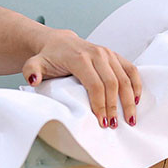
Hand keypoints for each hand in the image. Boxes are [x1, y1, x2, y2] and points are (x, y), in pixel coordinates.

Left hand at [23, 29, 140, 128]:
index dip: (100, 105)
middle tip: (114, 125)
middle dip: (115, 107)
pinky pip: (131, 70)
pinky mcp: (114, 55)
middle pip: (112, 84)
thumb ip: (31, 71)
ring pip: (124, 78)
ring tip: (129, 119)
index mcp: (79, 57)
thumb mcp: (35, 63)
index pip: (95, 85)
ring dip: (128, 100)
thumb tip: (33, 80)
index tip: (101, 122)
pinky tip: (137, 100)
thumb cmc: (48, 57)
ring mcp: (107, 53)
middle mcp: (97, 53)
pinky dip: (137, 85)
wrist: (58, 42)